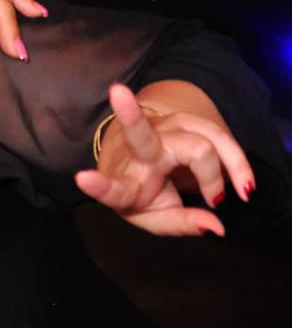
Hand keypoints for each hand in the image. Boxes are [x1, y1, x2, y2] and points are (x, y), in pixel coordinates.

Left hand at [74, 83, 256, 236]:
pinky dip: (238, 160)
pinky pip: (219, 134)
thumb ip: (182, 224)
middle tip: (123, 100)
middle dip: (129, 116)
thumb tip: (216, 227)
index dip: (98, 186)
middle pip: (141, 134)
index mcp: (123, 182)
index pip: (110, 188)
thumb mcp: (157, 217)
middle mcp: (136, 150)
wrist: (146, 160)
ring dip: (228, 167)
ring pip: (202, 139)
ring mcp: (160, 128)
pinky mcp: (184, 120)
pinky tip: (244, 182)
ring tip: (240, 194)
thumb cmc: (146, 194)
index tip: (83, 179)